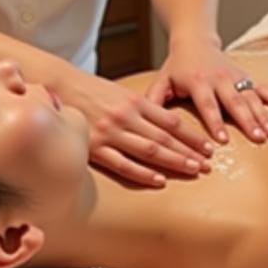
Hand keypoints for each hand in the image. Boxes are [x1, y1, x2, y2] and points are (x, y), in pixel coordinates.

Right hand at [58, 66, 213, 186]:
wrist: (59, 86)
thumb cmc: (92, 91)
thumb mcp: (122, 94)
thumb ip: (143, 109)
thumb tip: (168, 126)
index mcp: (135, 101)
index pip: (171, 121)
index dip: (192, 136)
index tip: (208, 147)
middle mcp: (126, 116)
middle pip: (164, 138)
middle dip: (189, 152)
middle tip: (208, 164)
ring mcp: (110, 132)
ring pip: (149, 151)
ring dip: (173, 162)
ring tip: (192, 170)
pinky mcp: (95, 147)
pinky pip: (123, 164)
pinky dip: (143, 173)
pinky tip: (159, 180)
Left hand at [145, 32, 267, 144]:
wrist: (195, 41)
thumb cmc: (176, 66)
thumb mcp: (162, 80)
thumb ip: (154, 99)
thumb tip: (147, 120)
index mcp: (198, 82)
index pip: (208, 105)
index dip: (216, 122)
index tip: (223, 140)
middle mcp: (219, 79)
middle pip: (235, 102)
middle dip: (247, 121)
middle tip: (258, 138)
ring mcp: (234, 77)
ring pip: (251, 97)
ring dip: (263, 115)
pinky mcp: (245, 76)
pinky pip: (261, 88)